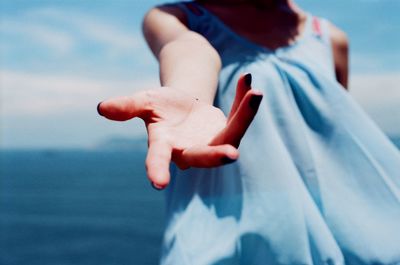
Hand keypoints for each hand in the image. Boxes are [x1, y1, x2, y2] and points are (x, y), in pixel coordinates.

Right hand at [97, 73, 262, 189]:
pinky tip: (248, 81)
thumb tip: (101, 108)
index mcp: (165, 144)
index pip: (158, 158)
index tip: (158, 184)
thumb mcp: (144, 102)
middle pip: (204, 156)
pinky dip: (244, 102)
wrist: (182, 105)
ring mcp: (212, 143)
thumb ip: (126, 106)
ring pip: (231, 135)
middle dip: (216, 156)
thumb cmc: (160, 107)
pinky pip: (239, 118)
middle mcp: (190, 149)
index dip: (157, 169)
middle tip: (231, 154)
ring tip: (254, 93)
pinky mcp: (227, 132)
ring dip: (244, 116)